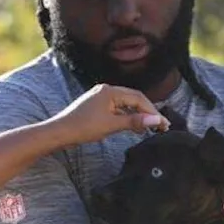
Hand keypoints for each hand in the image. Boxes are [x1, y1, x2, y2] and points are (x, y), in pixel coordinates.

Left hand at [48, 84, 169, 144]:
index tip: (163, 124)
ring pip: (125, 105)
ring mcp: (100, 98)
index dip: (152, 111)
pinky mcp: (96, 107)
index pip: (138, 98)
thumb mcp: (112, 125)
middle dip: (147, 112)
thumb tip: (156, 120)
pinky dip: (126, 117)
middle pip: (133, 99)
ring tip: (149, 129)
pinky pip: (117, 109)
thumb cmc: (83, 127)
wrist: (60, 133)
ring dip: (137, 115)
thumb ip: (135, 121)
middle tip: (160, 127)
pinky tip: (132, 127)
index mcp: (110, 91)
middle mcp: (106, 90)